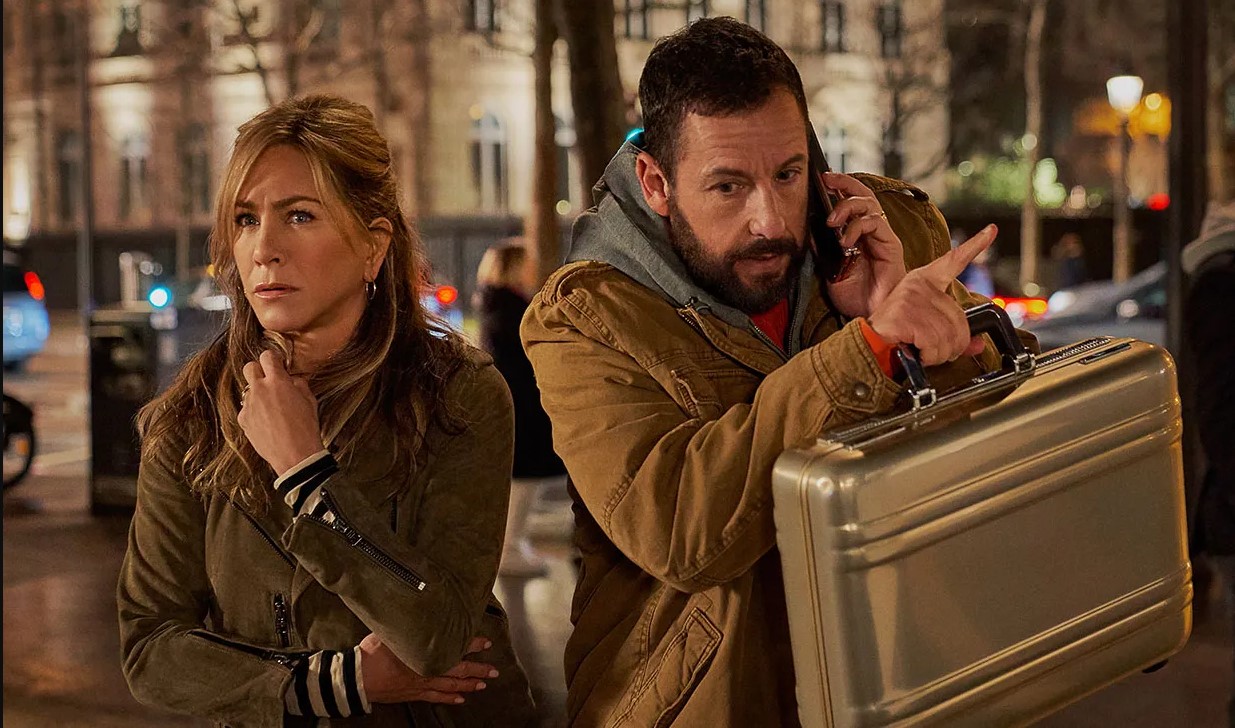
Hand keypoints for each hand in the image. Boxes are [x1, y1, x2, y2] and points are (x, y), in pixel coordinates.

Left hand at [237, 350, 322, 475]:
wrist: (295, 455)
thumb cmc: (306, 428)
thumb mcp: (310, 400)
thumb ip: (298, 384)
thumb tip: (291, 379)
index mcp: (278, 381)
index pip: (267, 356)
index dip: (273, 359)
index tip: (277, 365)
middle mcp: (259, 390)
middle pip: (249, 367)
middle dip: (258, 371)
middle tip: (269, 381)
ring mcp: (249, 405)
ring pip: (248, 390)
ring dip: (258, 394)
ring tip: (271, 408)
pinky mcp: (243, 420)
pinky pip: (246, 409)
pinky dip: (254, 412)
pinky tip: (267, 423)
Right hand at [359, 634, 497, 704]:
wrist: (358, 678)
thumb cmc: (373, 652)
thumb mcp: (392, 630)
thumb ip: (409, 623)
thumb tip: (419, 607)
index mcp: (425, 653)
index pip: (455, 647)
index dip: (472, 644)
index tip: (487, 642)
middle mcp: (428, 670)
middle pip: (459, 670)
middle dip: (479, 669)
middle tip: (495, 670)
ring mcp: (422, 684)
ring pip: (452, 686)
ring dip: (469, 685)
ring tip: (483, 684)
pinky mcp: (414, 694)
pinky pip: (436, 698)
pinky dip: (450, 699)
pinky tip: (461, 700)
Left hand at [820, 172, 907, 318]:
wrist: (871, 317)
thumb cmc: (855, 296)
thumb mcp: (830, 268)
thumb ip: (823, 248)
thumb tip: (808, 226)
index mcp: (859, 234)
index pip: (852, 202)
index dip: (839, 186)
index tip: (822, 178)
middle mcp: (873, 232)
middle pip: (863, 195)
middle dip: (844, 183)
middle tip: (826, 180)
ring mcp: (883, 237)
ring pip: (869, 205)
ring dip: (847, 207)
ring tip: (832, 222)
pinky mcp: (891, 246)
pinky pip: (876, 223)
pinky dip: (858, 227)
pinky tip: (845, 240)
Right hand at [867, 225, 997, 365]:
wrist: (867, 344)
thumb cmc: (896, 334)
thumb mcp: (929, 330)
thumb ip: (954, 335)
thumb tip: (978, 345)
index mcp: (924, 281)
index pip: (954, 260)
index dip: (975, 244)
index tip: (991, 230)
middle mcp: (919, 284)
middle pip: (960, 320)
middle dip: (952, 344)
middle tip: (935, 350)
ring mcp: (911, 297)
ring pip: (949, 335)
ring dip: (940, 353)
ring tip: (923, 352)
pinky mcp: (905, 313)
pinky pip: (934, 343)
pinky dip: (929, 356)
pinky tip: (917, 352)